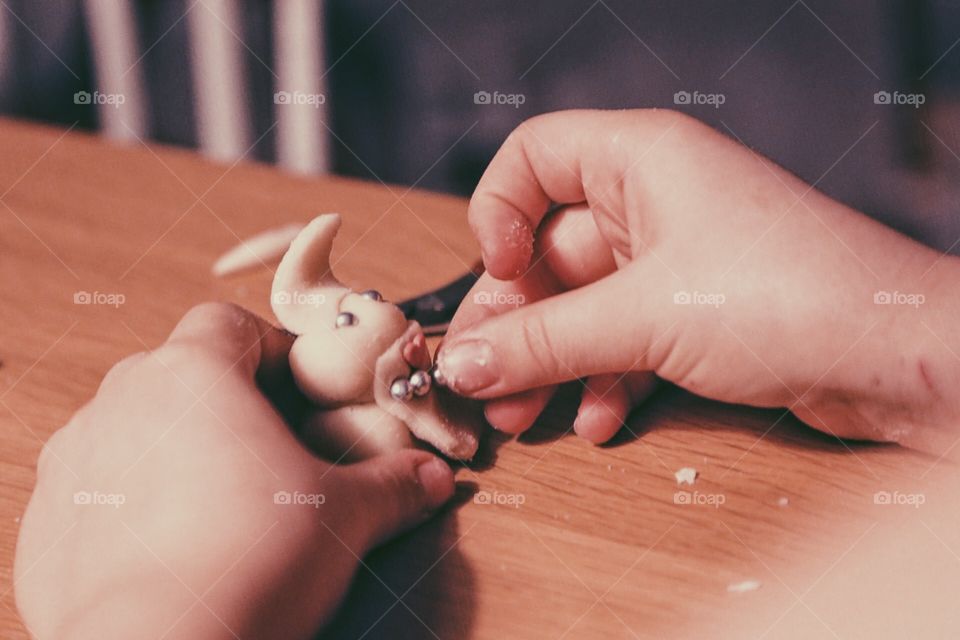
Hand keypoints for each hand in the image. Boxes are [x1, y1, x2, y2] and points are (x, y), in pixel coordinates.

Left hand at [15, 303, 453, 638]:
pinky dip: (139, 505)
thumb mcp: (344, 514)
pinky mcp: (50, 521)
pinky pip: (103, 490)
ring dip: (182, 454)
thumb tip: (433, 479)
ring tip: (226, 509)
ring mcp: (79, 461)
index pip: (230, 324)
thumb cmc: (252, 561)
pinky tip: (179, 548)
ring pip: (140, 432)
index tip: (303, 398)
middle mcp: (122, 401)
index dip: (273, 353)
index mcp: (192, 374)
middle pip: (185, 376)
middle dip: (231, 408)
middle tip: (275, 458)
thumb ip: (393, 484)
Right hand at [438, 109, 959, 452]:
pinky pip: (625, 341)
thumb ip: (543, 340)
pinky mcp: (698, 312)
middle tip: (481, 382)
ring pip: (583, 306)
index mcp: (639, 160)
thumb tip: (463, 362)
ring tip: (520, 418)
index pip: (533, 159)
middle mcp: (654, 202)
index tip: (499, 273)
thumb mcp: (643, 317)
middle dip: (514, 322)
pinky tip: (595, 422)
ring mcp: (677, 260)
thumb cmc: (787, 297)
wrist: (899, 359)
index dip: (498, 213)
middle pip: (549, 252)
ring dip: (549, 363)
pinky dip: (604, 380)